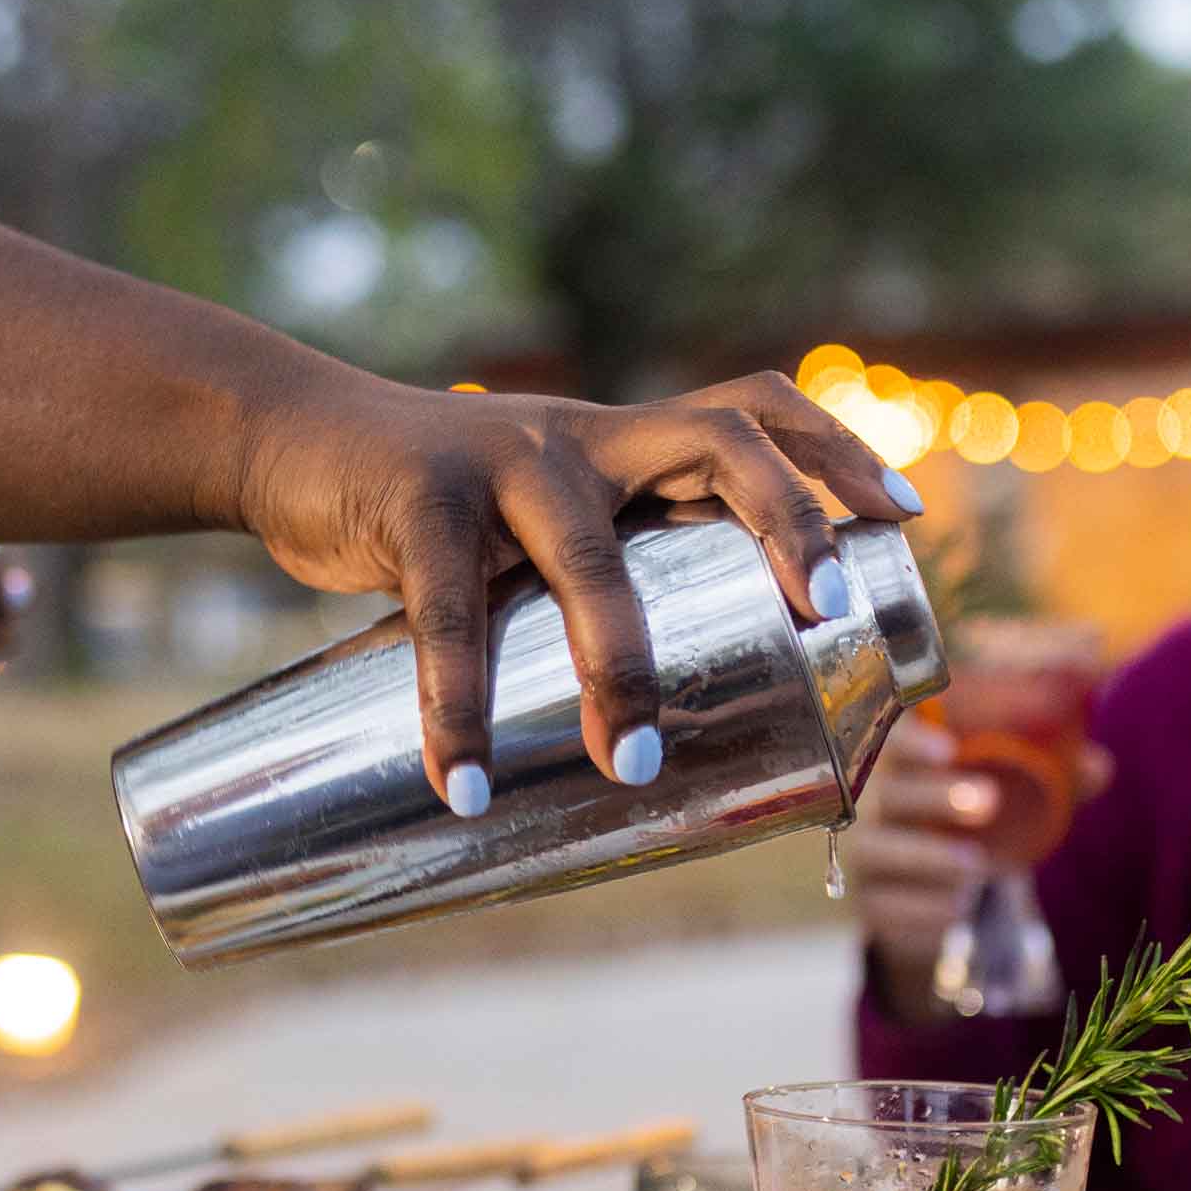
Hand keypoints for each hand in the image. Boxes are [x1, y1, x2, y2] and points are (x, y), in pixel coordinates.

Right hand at [225, 373, 919, 806]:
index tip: (902, 519)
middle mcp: (582, 435)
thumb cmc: (431, 506)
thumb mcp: (531, 517)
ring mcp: (500, 459)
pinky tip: (462, 782)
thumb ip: (594, 579)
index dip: (835, 454)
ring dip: (618, 660)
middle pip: (717, 442)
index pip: (755, 408)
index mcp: (623, 440)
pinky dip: (455, 706)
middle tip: (823, 612)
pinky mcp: (415, 500)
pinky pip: (446, 612)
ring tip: (628, 761)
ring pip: (589, 551)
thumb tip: (667, 731)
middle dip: (786, 521)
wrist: (288, 439)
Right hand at [846, 715, 1109, 1004]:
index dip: (913, 737)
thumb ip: (1052, 775)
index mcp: (905, 759)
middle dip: (934, 795)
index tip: (946, 747)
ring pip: (880, 849)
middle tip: (989, 803)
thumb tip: (1100, 767)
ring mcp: (866, 854)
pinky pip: (885, 905)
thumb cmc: (972, 819)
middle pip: (888, 791)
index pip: (893, 735)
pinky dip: (921, 909)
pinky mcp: (870, 903)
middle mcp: (873, 801)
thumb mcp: (1012, 793)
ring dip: (927, 856)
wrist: (931, 891)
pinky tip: (955, 909)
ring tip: (976, 866)